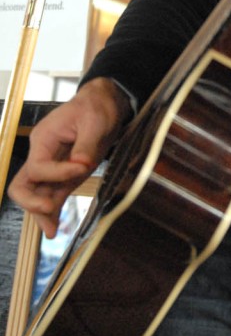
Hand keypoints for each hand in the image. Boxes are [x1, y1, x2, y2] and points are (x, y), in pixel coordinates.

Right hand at [8, 78, 130, 237]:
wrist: (104, 104)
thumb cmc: (96, 107)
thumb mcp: (95, 120)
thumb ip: (86, 144)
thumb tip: (81, 164)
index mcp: (44, 139)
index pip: (39, 166)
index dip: (58, 171)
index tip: (83, 166)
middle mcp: (42, 155)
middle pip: (22, 184)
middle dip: (32, 201)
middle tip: (49, 209)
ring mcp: (53, 168)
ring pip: (35, 195)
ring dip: (41, 213)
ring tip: (52, 231)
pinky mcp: (65, 176)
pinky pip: (52, 196)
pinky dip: (52, 211)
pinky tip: (55, 227)